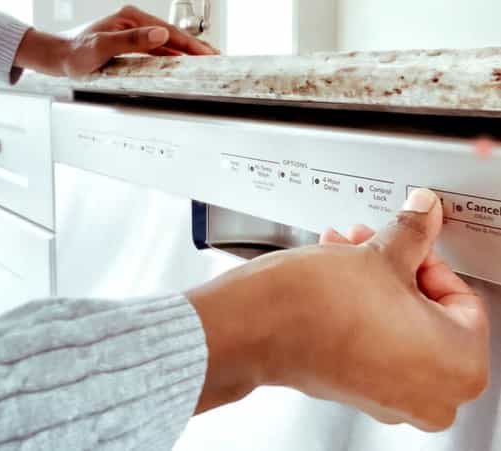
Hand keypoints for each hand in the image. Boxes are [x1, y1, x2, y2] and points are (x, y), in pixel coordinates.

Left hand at [14, 5, 218, 78]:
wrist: (58, 56)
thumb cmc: (75, 53)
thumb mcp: (103, 47)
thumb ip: (132, 41)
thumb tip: (161, 35)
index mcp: (132, 18)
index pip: (170, 33)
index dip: (192, 45)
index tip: (209, 54)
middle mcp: (135, 22)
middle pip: (174, 36)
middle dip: (196, 47)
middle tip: (217, 57)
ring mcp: (134, 33)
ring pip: (168, 43)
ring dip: (187, 53)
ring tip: (205, 61)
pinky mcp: (131, 44)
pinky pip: (158, 50)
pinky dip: (173, 56)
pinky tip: (181, 63)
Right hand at [187, 188, 489, 431]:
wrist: (257, 326)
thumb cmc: (317, 306)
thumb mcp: (381, 254)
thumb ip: (414, 232)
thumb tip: (424, 214)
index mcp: (459, 366)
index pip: (463, 300)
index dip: (429, 261)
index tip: (410, 246)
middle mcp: (431, 395)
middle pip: (428, 314)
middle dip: (396, 270)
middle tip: (378, 246)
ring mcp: (392, 400)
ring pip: (397, 328)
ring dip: (374, 286)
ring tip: (347, 254)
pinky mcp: (356, 392)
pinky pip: (374, 345)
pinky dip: (361, 313)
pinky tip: (337, 280)